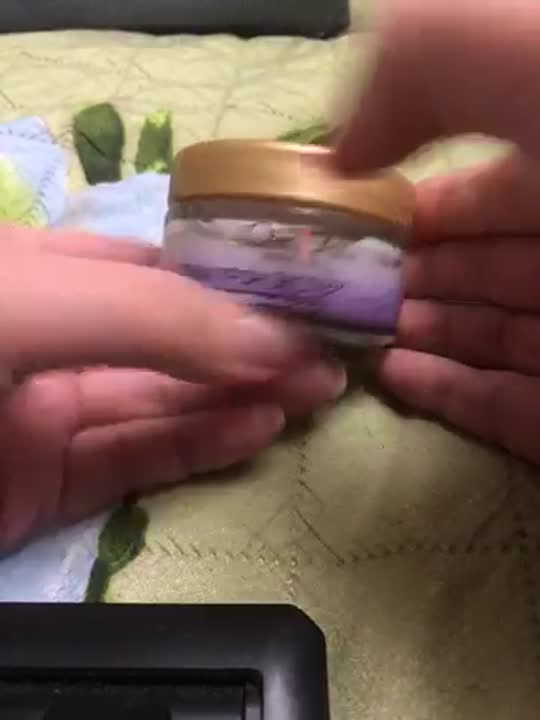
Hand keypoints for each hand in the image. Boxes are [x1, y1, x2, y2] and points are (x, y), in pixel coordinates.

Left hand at [0, 227, 344, 548]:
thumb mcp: (40, 301)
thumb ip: (154, 315)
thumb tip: (276, 338)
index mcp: (40, 272)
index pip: (154, 268)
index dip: (229, 280)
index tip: (303, 294)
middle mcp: (56, 338)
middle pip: (171, 341)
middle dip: (251, 345)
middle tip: (329, 352)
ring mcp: (51, 414)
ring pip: (164, 404)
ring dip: (241, 397)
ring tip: (315, 390)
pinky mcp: (53, 486)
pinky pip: (139, 461)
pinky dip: (202, 447)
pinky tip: (259, 428)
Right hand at [336, 0, 539, 463]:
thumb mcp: (531, 52)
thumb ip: (427, 63)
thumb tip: (348, 144)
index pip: (494, 183)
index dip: (417, 199)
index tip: (353, 219)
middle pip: (489, 265)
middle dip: (409, 273)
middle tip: (340, 287)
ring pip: (496, 335)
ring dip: (421, 333)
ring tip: (356, 333)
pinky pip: (514, 407)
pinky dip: (452, 393)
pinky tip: (398, 376)